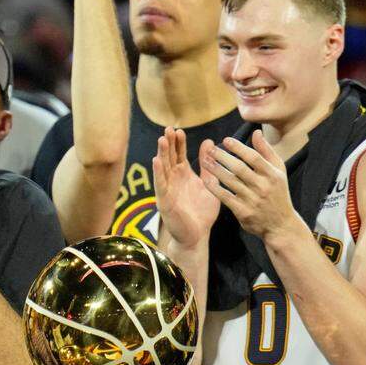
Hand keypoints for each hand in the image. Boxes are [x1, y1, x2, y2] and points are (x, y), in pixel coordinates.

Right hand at [152, 127, 219, 248]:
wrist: (197, 236)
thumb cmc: (202, 212)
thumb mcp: (208, 184)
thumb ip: (207, 165)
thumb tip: (209, 142)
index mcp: (183, 175)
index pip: (179, 154)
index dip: (178, 143)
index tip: (178, 129)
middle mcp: (173, 180)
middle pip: (169, 158)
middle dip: (168, 144)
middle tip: (168, 129)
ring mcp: (167, 190)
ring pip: (163, 168)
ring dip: (162, 154)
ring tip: (162, 139)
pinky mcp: (164, 201)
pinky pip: (160, 184)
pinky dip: (158, 173)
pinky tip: (156, 161)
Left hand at [199, 131, 300, 241]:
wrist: (281, 225)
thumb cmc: (278, 193)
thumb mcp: (278, 172)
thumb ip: (267, 151)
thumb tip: (256, 132)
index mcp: (272, 175)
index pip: (254, 157)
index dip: (239, 148)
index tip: (225, 140)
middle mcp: (263, 187)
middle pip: (239, 168)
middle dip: (223, 157)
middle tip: (210, 149)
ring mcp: (253, 200)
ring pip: (230, 181)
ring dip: (215, 170)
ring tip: (205, 160)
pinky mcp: (243, 212)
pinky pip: (225, 197)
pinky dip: (215, 187)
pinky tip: (206, 179)